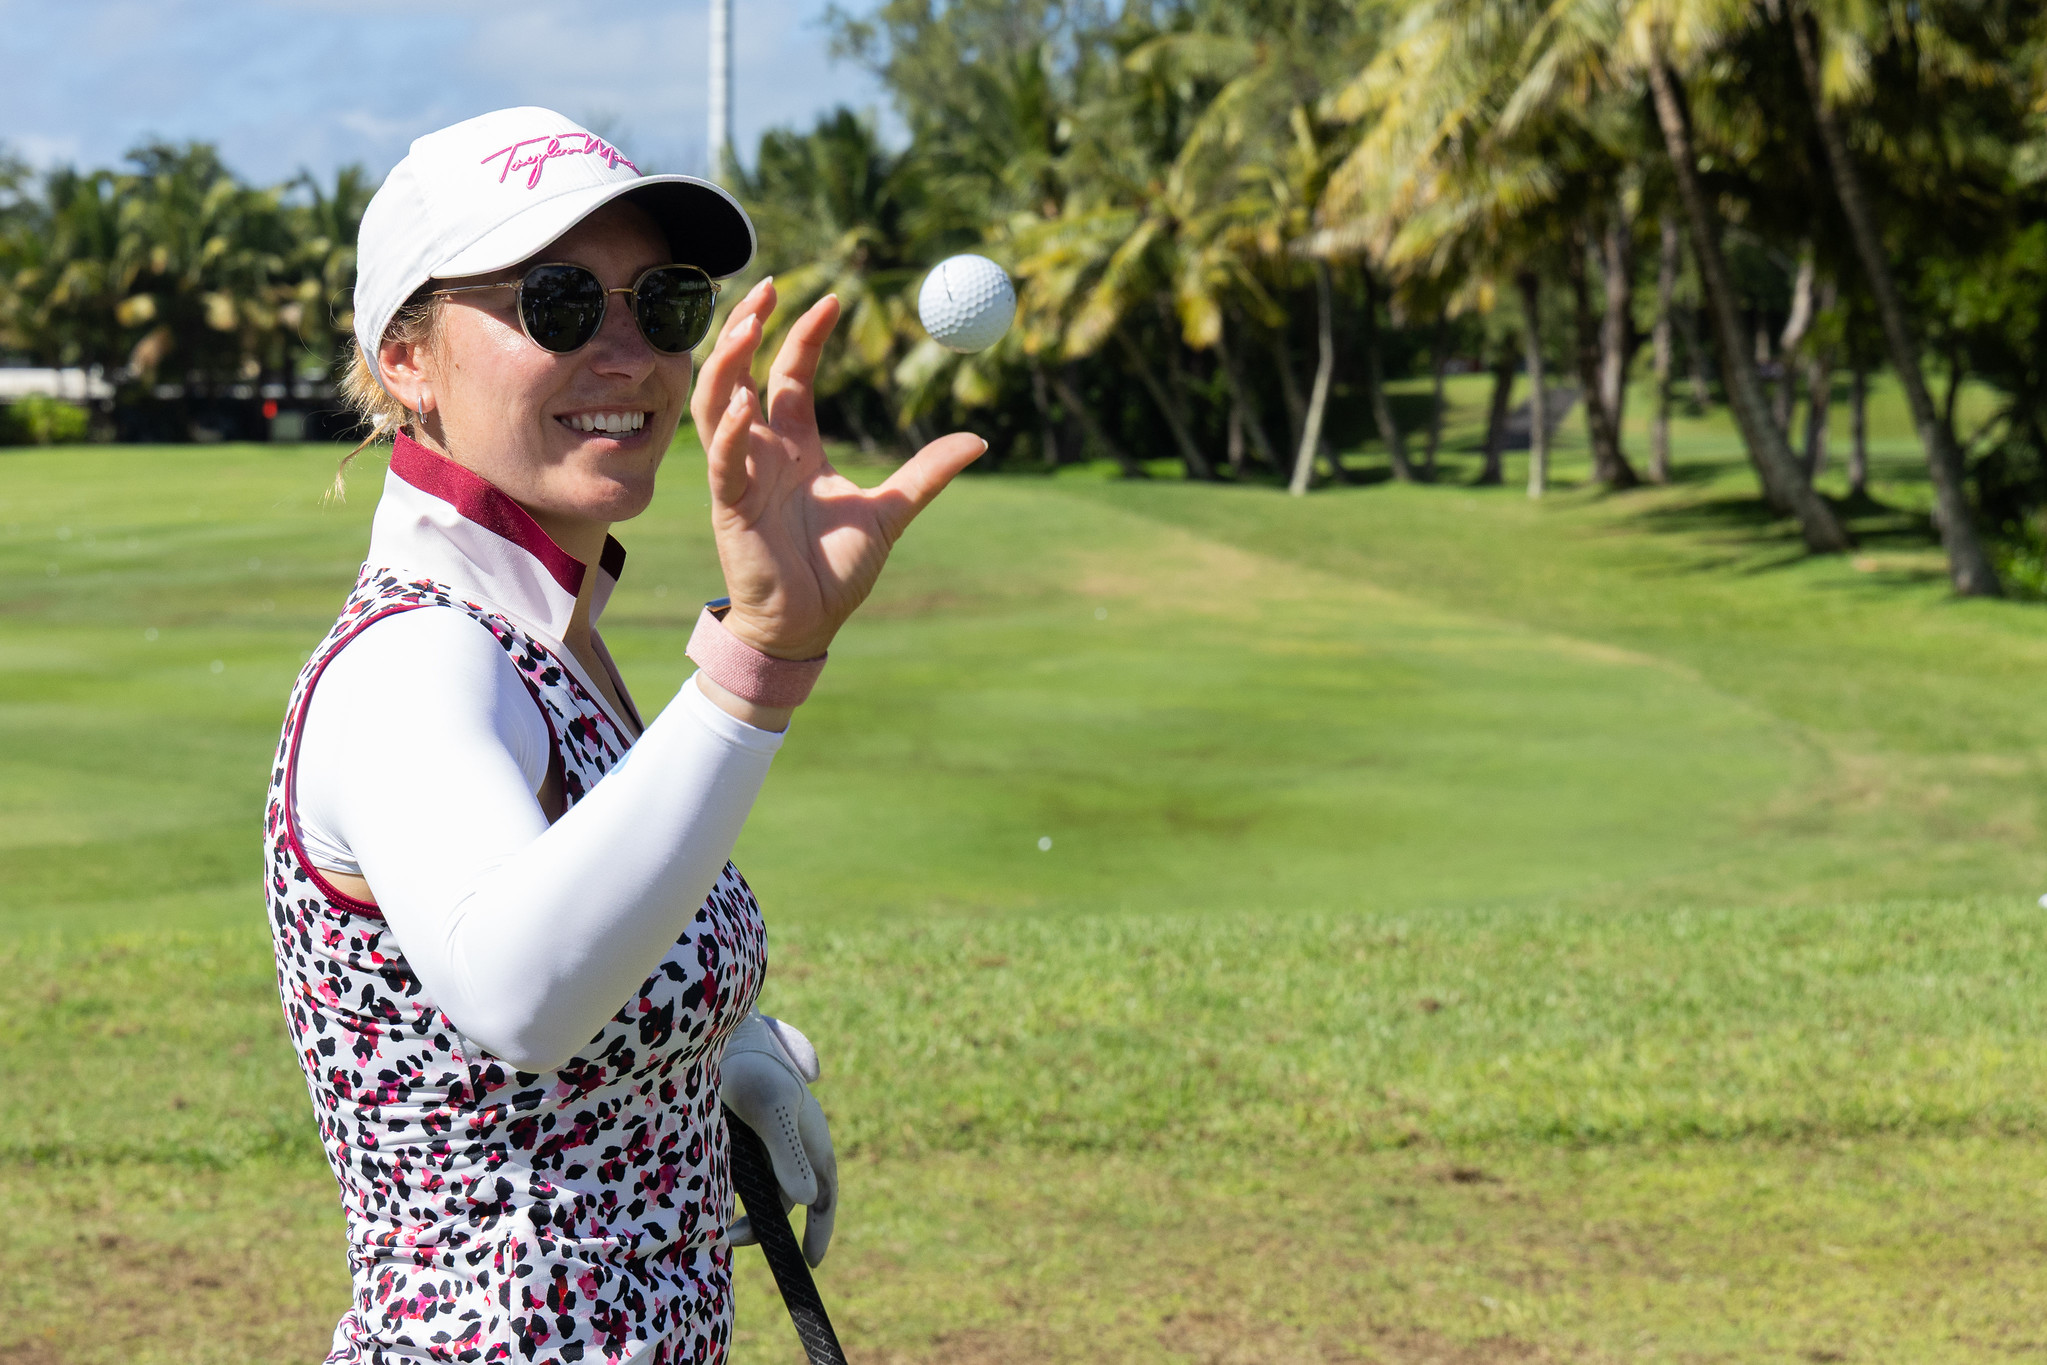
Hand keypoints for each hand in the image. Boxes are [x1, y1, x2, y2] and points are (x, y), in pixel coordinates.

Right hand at [688, 278, 986, 661]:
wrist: (808, 624)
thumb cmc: (835, 570)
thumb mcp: (890, 512)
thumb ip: (927, 473)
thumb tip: (979, 441)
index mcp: (797, 446)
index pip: (791, 374)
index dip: (805, 335)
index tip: (833, 298)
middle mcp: (763, 451)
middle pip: (742, 372)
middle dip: (749, 326)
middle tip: (770, 285)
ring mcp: (741, 474)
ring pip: (718, 404)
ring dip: (726, 364)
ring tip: (745, 326)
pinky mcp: (731, 505)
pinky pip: (723, 459)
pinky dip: (732, 430)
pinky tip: (745, 403)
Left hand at [720, 1010, 836, 1266]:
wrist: (717, 1030)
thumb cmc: (751, 1066)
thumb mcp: (771, 1111)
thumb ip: (787, 1155)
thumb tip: (806, 1202)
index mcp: (811, 1139)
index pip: (825, 1194)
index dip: (821, 1229)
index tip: (810, 1262)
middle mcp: (793, 1141)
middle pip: (786, 1197)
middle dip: (766, 1225)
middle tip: (733, 1238)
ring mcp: (767, 1137)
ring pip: (761, 1186)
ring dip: (744, 1207)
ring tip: (715, 1222)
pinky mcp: (741, 1130)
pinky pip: (740, 1170)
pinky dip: (727, 1187)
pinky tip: (704, 1193)